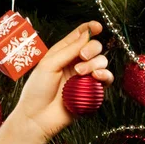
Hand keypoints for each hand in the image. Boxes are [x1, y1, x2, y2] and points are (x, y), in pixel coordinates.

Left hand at [13, 21, 113, 141]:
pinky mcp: (91, 91)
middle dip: (92, 48)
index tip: (98, 26)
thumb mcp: (49, 64)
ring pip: (102, 61)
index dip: (89, 29)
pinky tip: (97, 77)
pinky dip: (105, 75)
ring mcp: (84, 77)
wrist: (37, 116)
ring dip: (94, 64)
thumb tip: (86, 34)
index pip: (79, 36)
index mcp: (62, 53)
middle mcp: (74, 63)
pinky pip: (107, 78)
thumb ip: (69, 50)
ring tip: (80, 73)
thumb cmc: (37, 90)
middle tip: (82, 57)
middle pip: (94, 47)